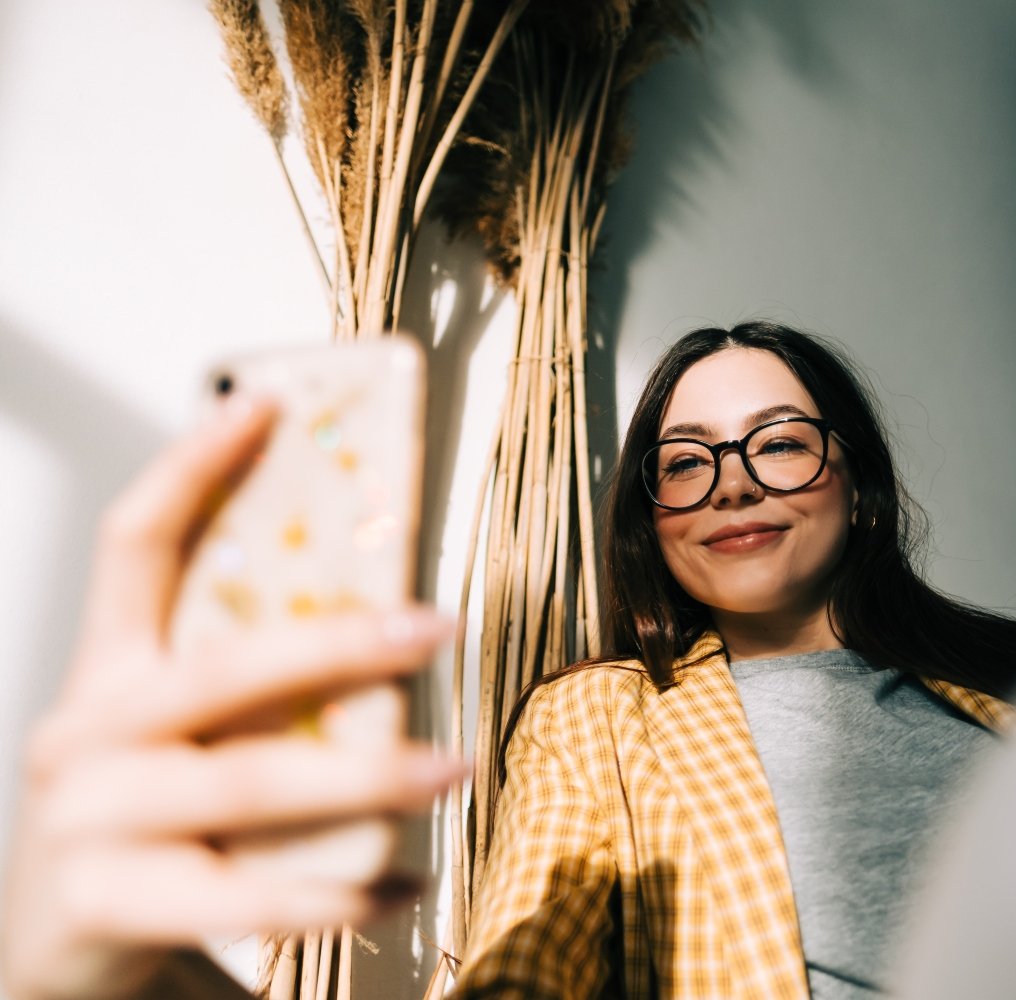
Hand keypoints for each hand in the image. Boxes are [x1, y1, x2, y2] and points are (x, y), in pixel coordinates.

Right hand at [1, 397, 464, 999]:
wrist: (41, 959)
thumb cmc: (138, 827)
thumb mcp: (174, 742)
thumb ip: (250, 695)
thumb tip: (386, 623)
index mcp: (106, 674)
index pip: (136, 546)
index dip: (193, 466)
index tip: (264, 402)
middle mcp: (86, 734)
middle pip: (225, 667)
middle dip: (341, 642)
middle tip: (437, 626)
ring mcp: (88, 821)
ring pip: (252, 781)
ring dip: (370, 774)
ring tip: (456, 765)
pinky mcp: (110, 905)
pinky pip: (252, 896)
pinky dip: (343, 893)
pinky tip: (407, 883)